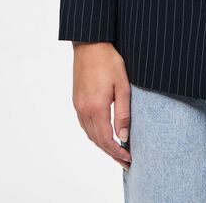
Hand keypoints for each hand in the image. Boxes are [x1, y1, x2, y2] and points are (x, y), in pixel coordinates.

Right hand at [71, 41, 131, 169]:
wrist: (90, 44)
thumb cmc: (108, 60)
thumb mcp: (122, 85)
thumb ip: (123, 112)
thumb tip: (123, 136)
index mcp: (96, 108)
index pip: (106, 140)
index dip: (117, 152)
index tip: (129, 158)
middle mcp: (84, 110)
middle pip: (97, 140)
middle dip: (111, 153)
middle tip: (125, 161)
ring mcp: (78, 106)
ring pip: (89, 134)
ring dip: (102, 145)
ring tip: (116, 151)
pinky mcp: (76, 100)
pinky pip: (84, 125)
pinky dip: (94, 134)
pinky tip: (103, 134)